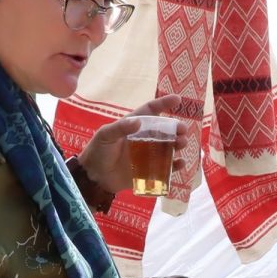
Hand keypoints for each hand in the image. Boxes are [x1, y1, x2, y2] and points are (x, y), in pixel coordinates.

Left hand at [75, 95, 194, 194]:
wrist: (93, 178)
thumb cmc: (97, 152)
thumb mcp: (105, 136)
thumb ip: (120, 128)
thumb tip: (138, 121)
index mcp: (133, 126)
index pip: (150, 111)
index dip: (163, 104)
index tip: (177, 99)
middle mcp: (143, 139)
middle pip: (164, 130)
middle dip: (176, 128)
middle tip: (183, 130)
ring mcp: (147, 155)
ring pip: (168, 147)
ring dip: (178, 144)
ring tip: (182, 143)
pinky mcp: (149, 171)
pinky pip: (166, 167)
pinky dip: (175, 165)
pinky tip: (180, 163)